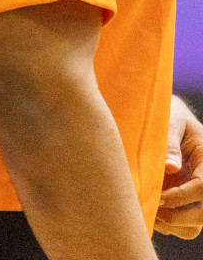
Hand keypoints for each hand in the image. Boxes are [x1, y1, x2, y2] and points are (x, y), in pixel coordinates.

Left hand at [157, 95, 202, 238]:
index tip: (159, 197)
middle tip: (152, 208)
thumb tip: (169, 167)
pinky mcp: (185, 203)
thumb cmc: (168, 116)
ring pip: (194, 226)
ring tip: (148, 212)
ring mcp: (195, 195)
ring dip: (172, 225)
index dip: (182, 197)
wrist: (167, 118)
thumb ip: (170, 143)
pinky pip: (183, 227)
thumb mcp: (171, 121)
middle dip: (179, 217)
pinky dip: (168, 227)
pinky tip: (148, 213)